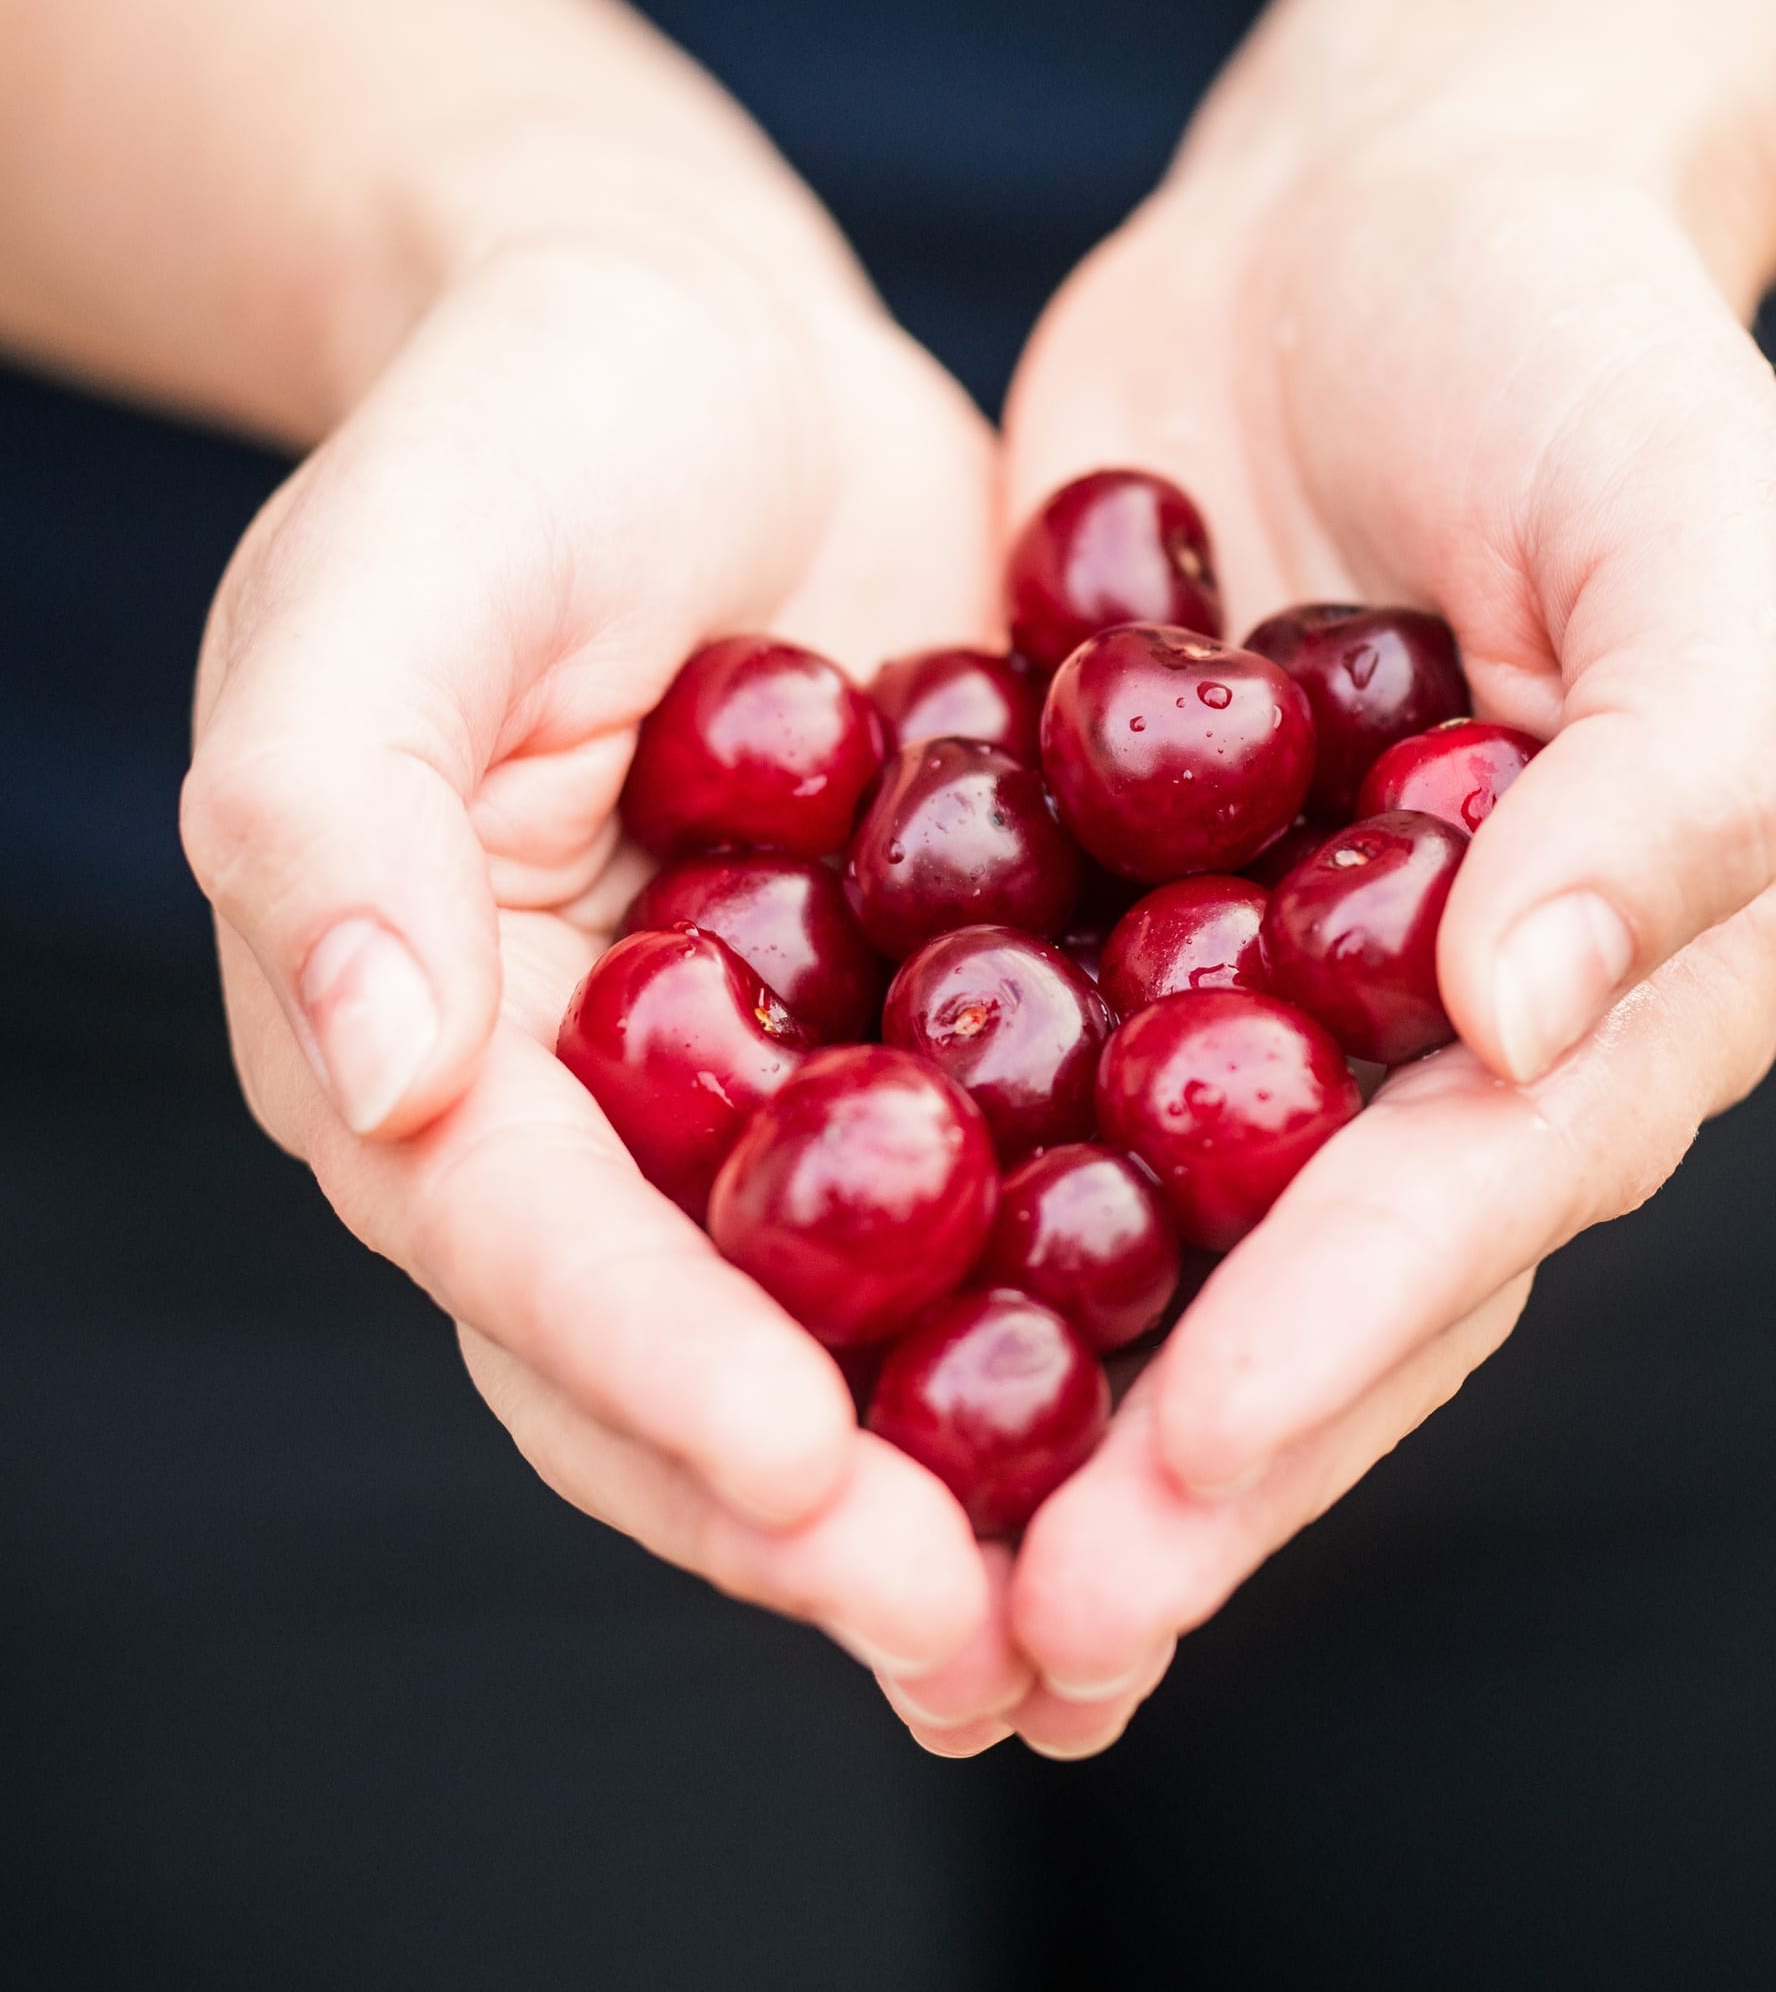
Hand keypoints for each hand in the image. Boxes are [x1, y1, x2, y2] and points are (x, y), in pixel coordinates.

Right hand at [182, 224, 1001, 1680]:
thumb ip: (336, 813)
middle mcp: (595, 1116)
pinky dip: (1089, 1304)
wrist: (708, 341)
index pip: (521, 1242)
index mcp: (431, 1040)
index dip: (649, 1366)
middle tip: (981, 1650)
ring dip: (968, 1482)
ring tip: (1105, 1619)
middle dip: (822, 1518)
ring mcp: (770, 1091)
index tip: (804, 1477)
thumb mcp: (389, 582)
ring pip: (857, 1329)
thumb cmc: (514, 429)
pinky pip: (1008, 1195)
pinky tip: (1222, 1392)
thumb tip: (376, 1071)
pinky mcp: (930, 1035)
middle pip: (685, 1358)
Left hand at [877, 110, 1775, 1757]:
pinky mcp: (1100, 906)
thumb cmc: (1594, 353)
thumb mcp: (1702, 539)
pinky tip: (772, 1307)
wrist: (1389, 201)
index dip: (1333, 1350)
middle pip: (1299, 1289)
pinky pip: (1007, 1072)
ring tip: (874, 1564)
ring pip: (1137, 1234)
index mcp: (1612, 985)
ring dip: (1021, 1404)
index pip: (1468, 1204)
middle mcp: (1435, 1035)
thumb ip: (1668, 783)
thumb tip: (1523, 1022)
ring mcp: (1258, 983)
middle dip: (1164, 1467)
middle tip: (1007, 1638)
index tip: (1180, 1476)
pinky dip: (914, 1193)